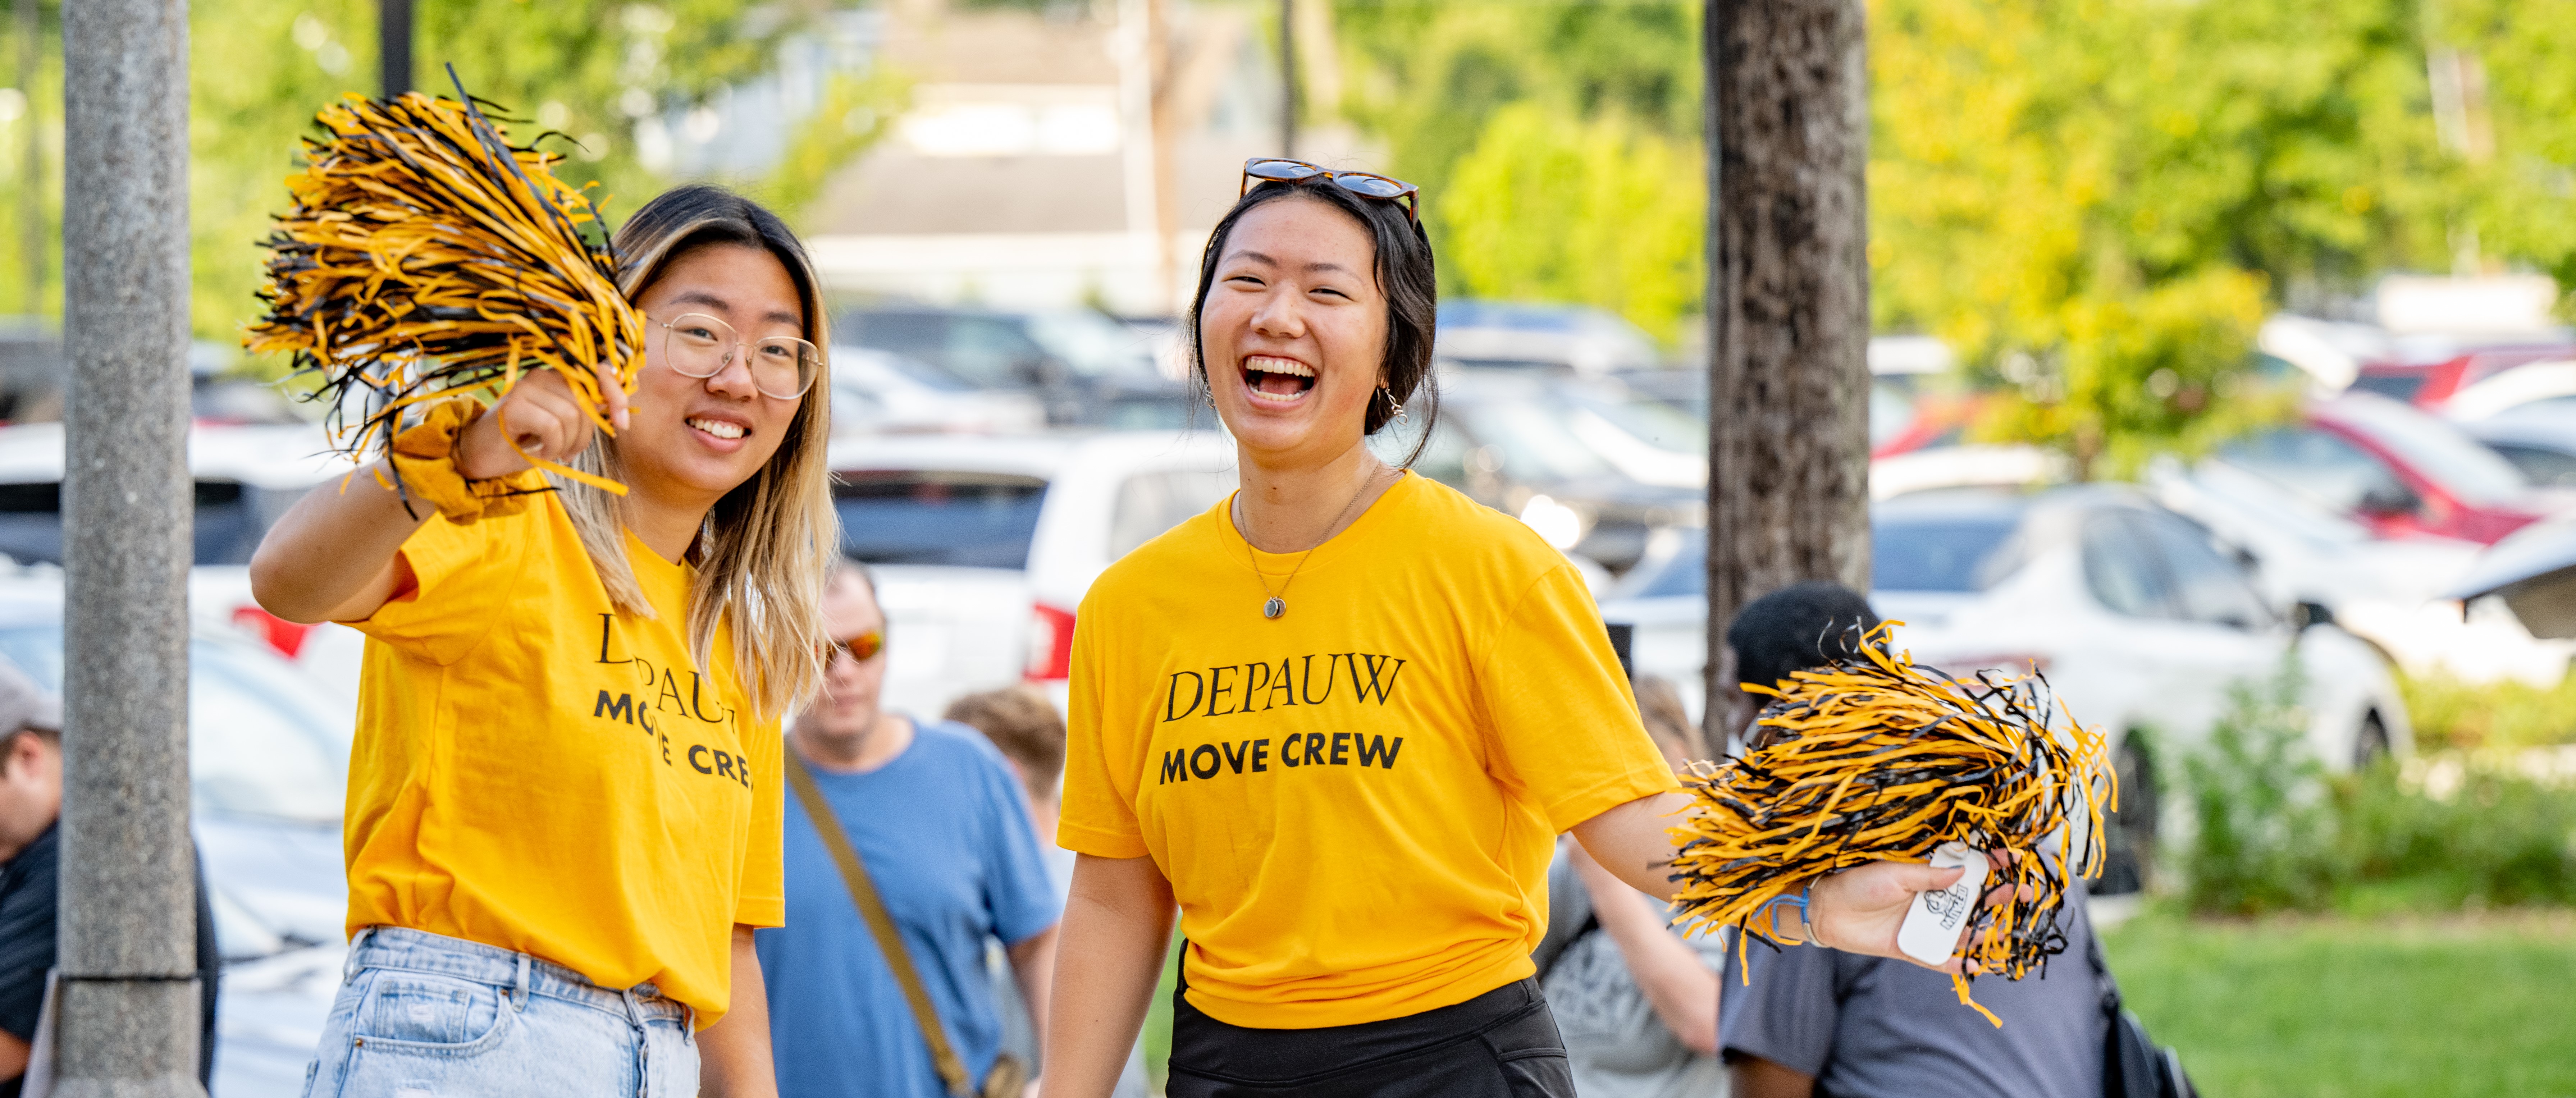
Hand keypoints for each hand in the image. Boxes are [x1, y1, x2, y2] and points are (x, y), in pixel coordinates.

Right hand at [456, 365, 625, 479]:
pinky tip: (540, 451)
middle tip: (570, 452)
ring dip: (567, 444)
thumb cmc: (525, 440)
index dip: (615, 395)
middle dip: (585, 436)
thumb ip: (586, 411)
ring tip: (553, 452)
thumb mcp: (563, 425)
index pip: (596, 372)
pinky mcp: (514, 404)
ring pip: (571, 416)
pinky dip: (552, 446)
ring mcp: (526, 387)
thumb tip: (617, 406)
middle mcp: (542, 375)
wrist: (484, 454)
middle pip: (586, 403)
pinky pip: (552, 426)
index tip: (623, 422)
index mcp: (557, 377)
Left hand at [1803, 852, 2029, 972]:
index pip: (1964, 871)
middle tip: (2022, 895)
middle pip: (1971, 902)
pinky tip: (1975, 966)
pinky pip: (1939, 958)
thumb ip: (1928, 876)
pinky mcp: (1911, 948)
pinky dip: (1956, 964)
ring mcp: (1922, 925)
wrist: (1825, 910)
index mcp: (1925, 877)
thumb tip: (1963, 872)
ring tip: (2001, 932)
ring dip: (1982, 933)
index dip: (1990, 865)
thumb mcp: (1893, 873)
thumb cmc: (1856, 883)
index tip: (2014, 860)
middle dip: (1998, 898)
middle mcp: (1928, 902)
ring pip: (1960, 931)